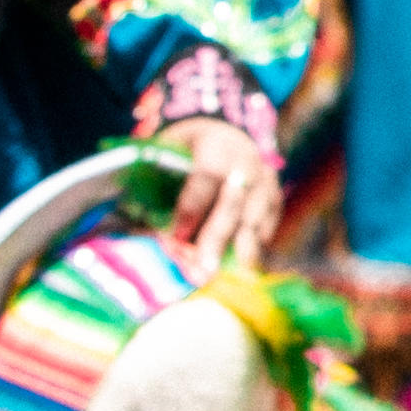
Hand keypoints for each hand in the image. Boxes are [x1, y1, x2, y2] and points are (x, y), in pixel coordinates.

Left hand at [146, 114, 275, 276]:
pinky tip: (243, 267)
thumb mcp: (164, 153)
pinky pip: (268, 224)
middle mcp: (245, 158)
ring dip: (242, 247)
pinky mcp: (274, 196)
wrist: (224, 133)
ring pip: (256, 215)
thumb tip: (136, 229)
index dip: (192, 207)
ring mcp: (265, 178)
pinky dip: (256, 246)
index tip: (176, 237)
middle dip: (218, 236)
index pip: (207, 174)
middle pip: (234, 201)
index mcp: (214, 142)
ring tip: (233, 276)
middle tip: (205, 270)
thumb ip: (152, 185)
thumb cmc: (183, 150)